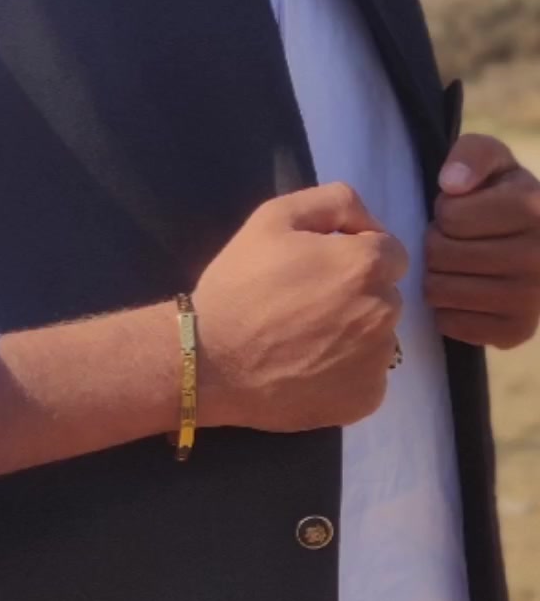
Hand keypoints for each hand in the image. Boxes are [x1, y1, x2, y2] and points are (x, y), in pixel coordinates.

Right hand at [194, 183, 407, 432]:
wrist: (210, 360)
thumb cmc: (240, 284)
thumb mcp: (275, 217)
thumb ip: (335, 202)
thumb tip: (369, 223)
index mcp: (367, 264)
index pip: (391, 253)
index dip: (357, 255)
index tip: (322, 269)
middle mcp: (384, 311)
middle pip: (386, 295)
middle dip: (358, 294)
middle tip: (309, 304)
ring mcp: (378, 360)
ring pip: (378, 337)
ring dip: (354, 334)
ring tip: (306, 339)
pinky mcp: (366, 399)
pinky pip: (369, 377)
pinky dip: (347, 373)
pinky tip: (310, 368)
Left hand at [425, 135, 539, 349]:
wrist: (537, 243)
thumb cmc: (502, 195)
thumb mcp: (492, 159)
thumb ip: (471, 155)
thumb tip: (453, 184)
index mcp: (533, 208)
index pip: (449, 216)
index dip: (445, 211)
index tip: (461, 213)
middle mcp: (539, 256)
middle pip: (440, 254)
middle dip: (436, 243)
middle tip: (454, 241)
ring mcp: (531, 299)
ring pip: (440, 290)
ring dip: (437, 276)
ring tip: (457, 265)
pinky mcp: (517, 331)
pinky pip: (451, 324)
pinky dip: (447, 309)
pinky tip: (466, 292)